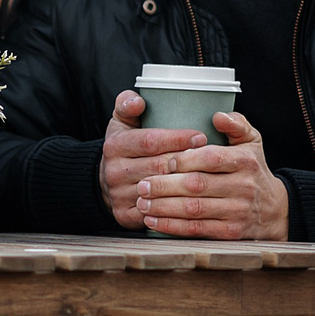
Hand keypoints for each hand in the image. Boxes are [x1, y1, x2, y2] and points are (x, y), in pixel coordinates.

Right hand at [99, 90, 205, 229]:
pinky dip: (175, 206)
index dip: (177, 139)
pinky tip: (193, 198)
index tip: (201, 136)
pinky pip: (155, 212)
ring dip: (185, 184)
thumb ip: (127, 104)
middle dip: (187, 161)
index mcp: (115, 146)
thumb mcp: (120, 122)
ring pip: (159, 191)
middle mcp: (114, 171)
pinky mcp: (125, 215)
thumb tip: (138, 100)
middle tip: (212, 157)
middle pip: (158, 166)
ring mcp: (118, 195)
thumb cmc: (123, 147)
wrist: (102, 181)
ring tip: (207, 176)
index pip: (150, 141)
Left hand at [134, 111, 289, 240]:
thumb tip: (217, 115)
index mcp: (245, 161)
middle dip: (165, 186)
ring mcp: (237, 212)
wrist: (274, 210)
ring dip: (164, 207)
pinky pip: (197, 230)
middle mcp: (243, 187)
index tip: (164, 161)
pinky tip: (153, 220)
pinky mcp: (230, 232)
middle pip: (197, 186)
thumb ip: (236, 124)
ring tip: (142, 202)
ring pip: (194, 209)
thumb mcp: (252, 142)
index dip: (184, 160)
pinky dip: (172, 226)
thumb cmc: (253, 170)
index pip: (210, 158)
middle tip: (142, 184)